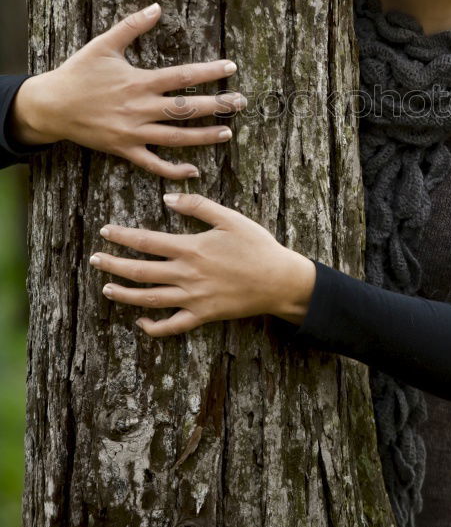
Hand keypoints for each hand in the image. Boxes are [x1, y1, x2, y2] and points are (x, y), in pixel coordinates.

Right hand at [9, 3, 246, 178]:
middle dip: (217, 106)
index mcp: (138, 82)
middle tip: (241, 102)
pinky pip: (153, 163)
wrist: (50, 105)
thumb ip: (132, 26)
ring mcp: (133, 132)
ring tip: (228, 132)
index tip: (231, 67)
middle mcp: (140, 109)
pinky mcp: (124, 150)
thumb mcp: (104, 44)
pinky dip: (173, 170)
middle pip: (186, 109)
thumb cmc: (78, 73)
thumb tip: (157, 7)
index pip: (182, 77)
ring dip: (204, 136)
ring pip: (176, 138)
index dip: (209, 72)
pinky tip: (194, 170)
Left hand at [90, 191, 316, 336]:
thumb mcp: (230, 218)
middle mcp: (187, 275)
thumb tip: (167, 199)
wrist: (279, 280)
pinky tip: (141, 322)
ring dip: (124, 294)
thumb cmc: (257, 246)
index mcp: (191, 248)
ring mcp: (193, 298)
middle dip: (114, 265)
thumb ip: (198, 206)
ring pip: (149, 299)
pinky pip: (172, 326)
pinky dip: (153, 327)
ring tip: (106, 288)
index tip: (106, 232)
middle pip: (140, 271)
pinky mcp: (203, 315)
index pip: (146, 241)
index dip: (122, 236)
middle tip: (95, 259)